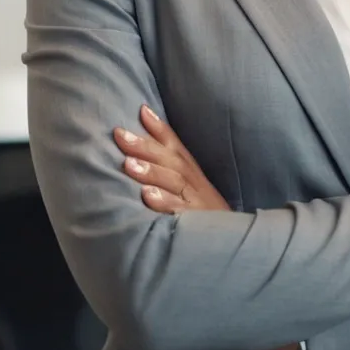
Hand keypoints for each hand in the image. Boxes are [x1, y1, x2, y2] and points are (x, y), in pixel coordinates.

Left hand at [114, 105, 230, 214]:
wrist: (229, 240)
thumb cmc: (202, 208)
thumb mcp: (190, 184)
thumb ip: (169, 164)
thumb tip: (142, 143)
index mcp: (190, 170)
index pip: (174, 144)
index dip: (159, 127)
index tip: (141, 110)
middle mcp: (192, 181)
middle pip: (169, 159)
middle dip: (144, 146)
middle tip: (120, 135)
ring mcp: (194, 200)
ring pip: (172, 181)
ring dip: (151, 171)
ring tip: (128, 164)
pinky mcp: (195, 221)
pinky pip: (179, 210)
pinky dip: (164, 202)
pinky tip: (147, 197)